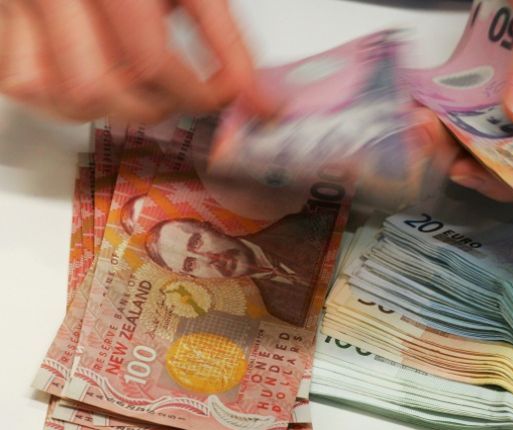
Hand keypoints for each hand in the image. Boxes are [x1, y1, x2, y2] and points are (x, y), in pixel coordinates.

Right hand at [0, 0, 274, 121]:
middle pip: (97, 88)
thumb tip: (260, 101)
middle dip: (149, 109)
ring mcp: (19, 3)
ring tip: (133, 89)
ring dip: (101, 109)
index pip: (153, 61)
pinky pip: (17, 80)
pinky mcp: (3, 17)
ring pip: (52, 93)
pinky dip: (55, 96)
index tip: (221, 96)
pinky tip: (90, 79)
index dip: (196, 94)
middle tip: (177, 97)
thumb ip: (227, 42)